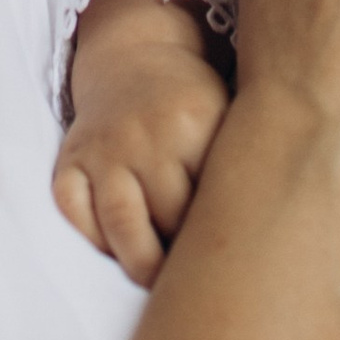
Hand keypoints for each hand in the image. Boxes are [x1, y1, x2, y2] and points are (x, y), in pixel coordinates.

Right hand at [55, 7, 231, 286]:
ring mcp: (102, 147)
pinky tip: (119, 250)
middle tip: (203, 279)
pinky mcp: (70, 159)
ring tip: (161, 282)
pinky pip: (73, 211)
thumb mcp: (229, 117)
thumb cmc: (195, 104)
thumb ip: (246, 166)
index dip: (225, 238)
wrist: (136, 57)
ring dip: (141, 264)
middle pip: (167, 218)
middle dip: (185, 257)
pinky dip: (95, 240)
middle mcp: (143, 134)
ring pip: (120, 224)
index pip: (212, 200)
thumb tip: (269, 241)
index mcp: (193, 122)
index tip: (238, 261)